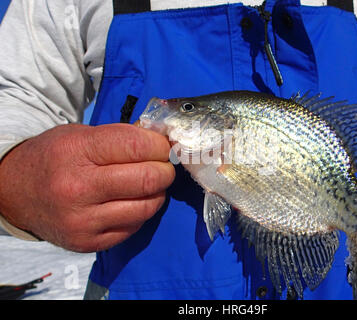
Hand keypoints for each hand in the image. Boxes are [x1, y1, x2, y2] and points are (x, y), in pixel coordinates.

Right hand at [0, 123, 174, 251]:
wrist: (15, 192)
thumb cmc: (54, 157)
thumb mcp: (80, 135)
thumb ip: (121, 138)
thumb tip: (161, 144)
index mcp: (77, 153)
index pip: (137, 146)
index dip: (159, 145)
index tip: (163, 146)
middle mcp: (79, 189)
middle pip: (147, 179)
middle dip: (165, 170)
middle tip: (163, 166)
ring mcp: (83, 221)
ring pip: (147, 207)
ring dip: (157, 193)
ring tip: (148, 184)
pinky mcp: (88, 243)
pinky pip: (134, 227)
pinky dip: (141, 212)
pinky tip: (130, 202)